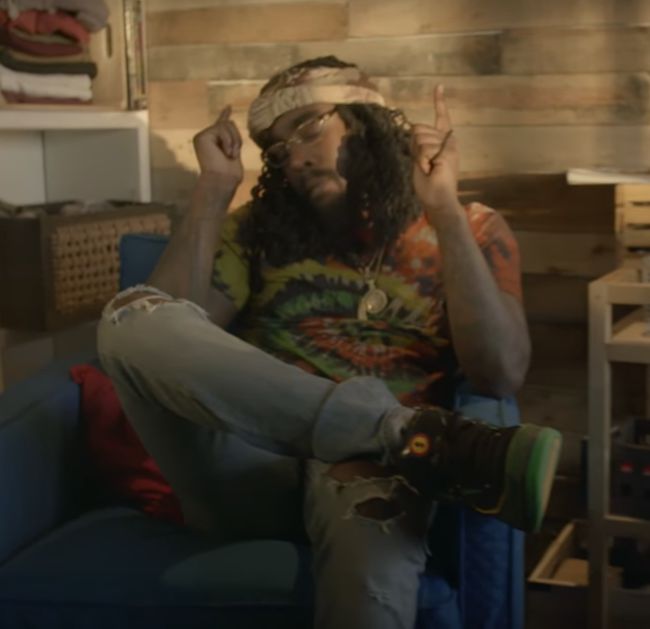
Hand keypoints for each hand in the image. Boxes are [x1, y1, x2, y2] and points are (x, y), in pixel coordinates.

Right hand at [192, 105, 243, 184]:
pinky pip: (221, 129)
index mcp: (216, 142)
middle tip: (233, 154)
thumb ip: (232, 136)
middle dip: (236, 137)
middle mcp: (207, 137)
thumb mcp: (234, 150)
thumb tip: (231, 124)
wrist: (222, 180)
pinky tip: (225, 152)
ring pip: (226, 125)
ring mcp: (203, 136)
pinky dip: (228, 140)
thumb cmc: (229, 173)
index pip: (221, 125)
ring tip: (229, 154)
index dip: (224, 115)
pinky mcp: (201, 137)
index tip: (228, 107)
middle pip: (229, 124)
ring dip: (233, 140)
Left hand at [411, 85, 459, 221]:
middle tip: (425, 165)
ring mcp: (450, 146)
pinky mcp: (448, 152)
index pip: (441, 118)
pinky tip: (431, 170)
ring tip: (429, 169)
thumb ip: (418, 144)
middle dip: (415, 148)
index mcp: (443, 141)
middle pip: (418, 129)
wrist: (438, 201)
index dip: (440, 102)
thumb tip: (414, 128)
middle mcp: (449, 140)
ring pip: (420, 139)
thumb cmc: (428, 184)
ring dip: (419, 156)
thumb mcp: (419, 160)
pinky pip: (424, 149)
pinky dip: (422, 161)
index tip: (439, 86)